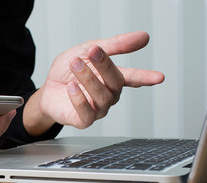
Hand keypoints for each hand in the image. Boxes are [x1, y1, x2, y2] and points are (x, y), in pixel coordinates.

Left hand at [23, 31, 165, 135]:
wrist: (47, 88)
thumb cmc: (68, 71)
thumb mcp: (87, 51)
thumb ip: (114, 45)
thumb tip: (143, 37)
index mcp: (113, 78)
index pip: (133, 77)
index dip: (146, 77)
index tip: (159, 77)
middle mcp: (109, 94)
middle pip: (115, 82)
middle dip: (105, 65)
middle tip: (93, 51)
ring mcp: (98, 109)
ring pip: (102, 97)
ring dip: (88, 78)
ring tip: (75, 64)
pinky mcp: (84, 120)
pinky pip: (87, 113)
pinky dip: (79, 99)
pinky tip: (71, 87)